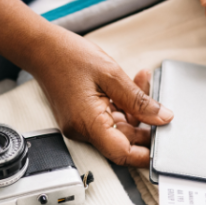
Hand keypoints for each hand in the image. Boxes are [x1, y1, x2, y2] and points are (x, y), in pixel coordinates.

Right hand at [30, 32, 171, 166]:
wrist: (41, 49)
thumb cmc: (67, 56)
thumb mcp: (111, 74)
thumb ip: (139, 100)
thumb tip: (162, 117)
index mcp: (88, 122)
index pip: (121, 153)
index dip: (145, 155)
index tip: (164, 150)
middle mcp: (82, 130)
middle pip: (122, 142)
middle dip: (144, 126)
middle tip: (161, 107)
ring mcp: (81, 125)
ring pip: (118, 129)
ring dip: (135, 111)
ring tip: (143, 84)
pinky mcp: (82, 118)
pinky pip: (108, 120)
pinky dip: (122, 106)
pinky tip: (131, 86)